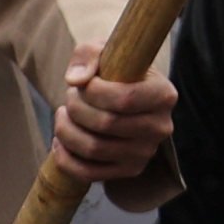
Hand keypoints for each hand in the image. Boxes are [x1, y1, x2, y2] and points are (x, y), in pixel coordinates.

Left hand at [55, 44, 176, 189]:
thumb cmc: (117, 72)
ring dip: (66, 130)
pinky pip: (88, 173)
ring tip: (63, 115)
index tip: (84, 84)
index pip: (125, 99)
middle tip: (70, 97)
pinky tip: (60, 141)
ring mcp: (146, 152)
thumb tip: (75, 80)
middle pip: (106, 124)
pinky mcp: (130, 170)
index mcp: (164, 94)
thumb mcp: (106, 51)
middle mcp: (161, 127)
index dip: (94, 92)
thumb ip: (88, 54)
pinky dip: (65, 158)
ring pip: (94, 148)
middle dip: (77, 108)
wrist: (126, 99)